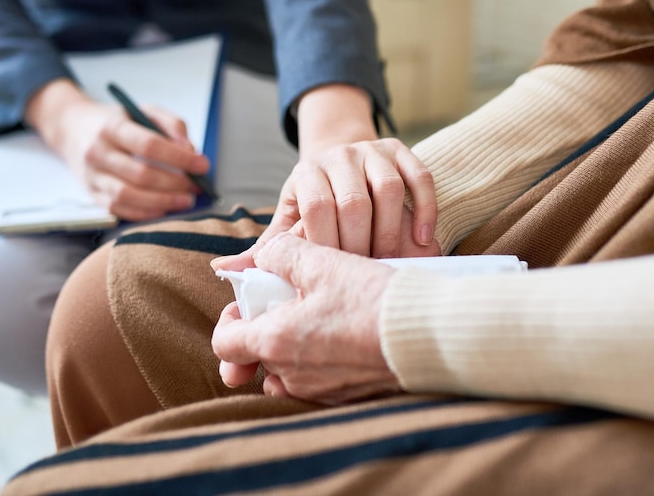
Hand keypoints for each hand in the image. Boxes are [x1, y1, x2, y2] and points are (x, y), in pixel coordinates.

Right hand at [26, 79, 210, 220]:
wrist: (73, 129)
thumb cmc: (116, 121)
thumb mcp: (143, 110)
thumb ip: (171, 124)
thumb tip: (190, 150)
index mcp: (112, 126)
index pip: (149, 145)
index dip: (179, 158)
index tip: (202, 165)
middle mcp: (98, 152)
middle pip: (141, 174)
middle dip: (175, 184)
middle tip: (196, 187)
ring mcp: (92, 175)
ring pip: (129, 196)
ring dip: (163, 202)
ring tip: (185, 200)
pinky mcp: (92, 194)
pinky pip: (119, 210)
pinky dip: (145, 213)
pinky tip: (164, 208)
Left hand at [211, 233, 401, 403]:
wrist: (428, 336)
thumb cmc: (373, 300)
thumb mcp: (323, 262)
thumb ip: (282, 254)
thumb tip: (264, 255)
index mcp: (276, 342)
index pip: (225, 344)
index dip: (230, 319)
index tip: (251, 302)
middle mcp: (292, 375)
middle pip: (259, 357)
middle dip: (268, 330)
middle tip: (292, 303)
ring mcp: (320, 391)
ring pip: (289, 373)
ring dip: (295, 348)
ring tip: (320, 318)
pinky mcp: (348, 398)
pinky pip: (319, 383)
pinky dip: (322, 361)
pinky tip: (344, 336)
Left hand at [214, 136, 438, 273]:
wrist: (343, 161)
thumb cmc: (315, 205)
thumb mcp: (288, 221)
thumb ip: (264, 249)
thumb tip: (223, 270)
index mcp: (306, 173)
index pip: (317, 208)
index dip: (326, 245)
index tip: (332, 278)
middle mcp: (339, 156)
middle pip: (355, 201)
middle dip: (360, 244)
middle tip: (363, 277)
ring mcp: (373, 151)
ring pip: (389, 190)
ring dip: (392, 231)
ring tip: (390, 264)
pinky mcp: (401, 150)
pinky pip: (419, 176)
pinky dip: (424, 209)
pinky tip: (422, 240)